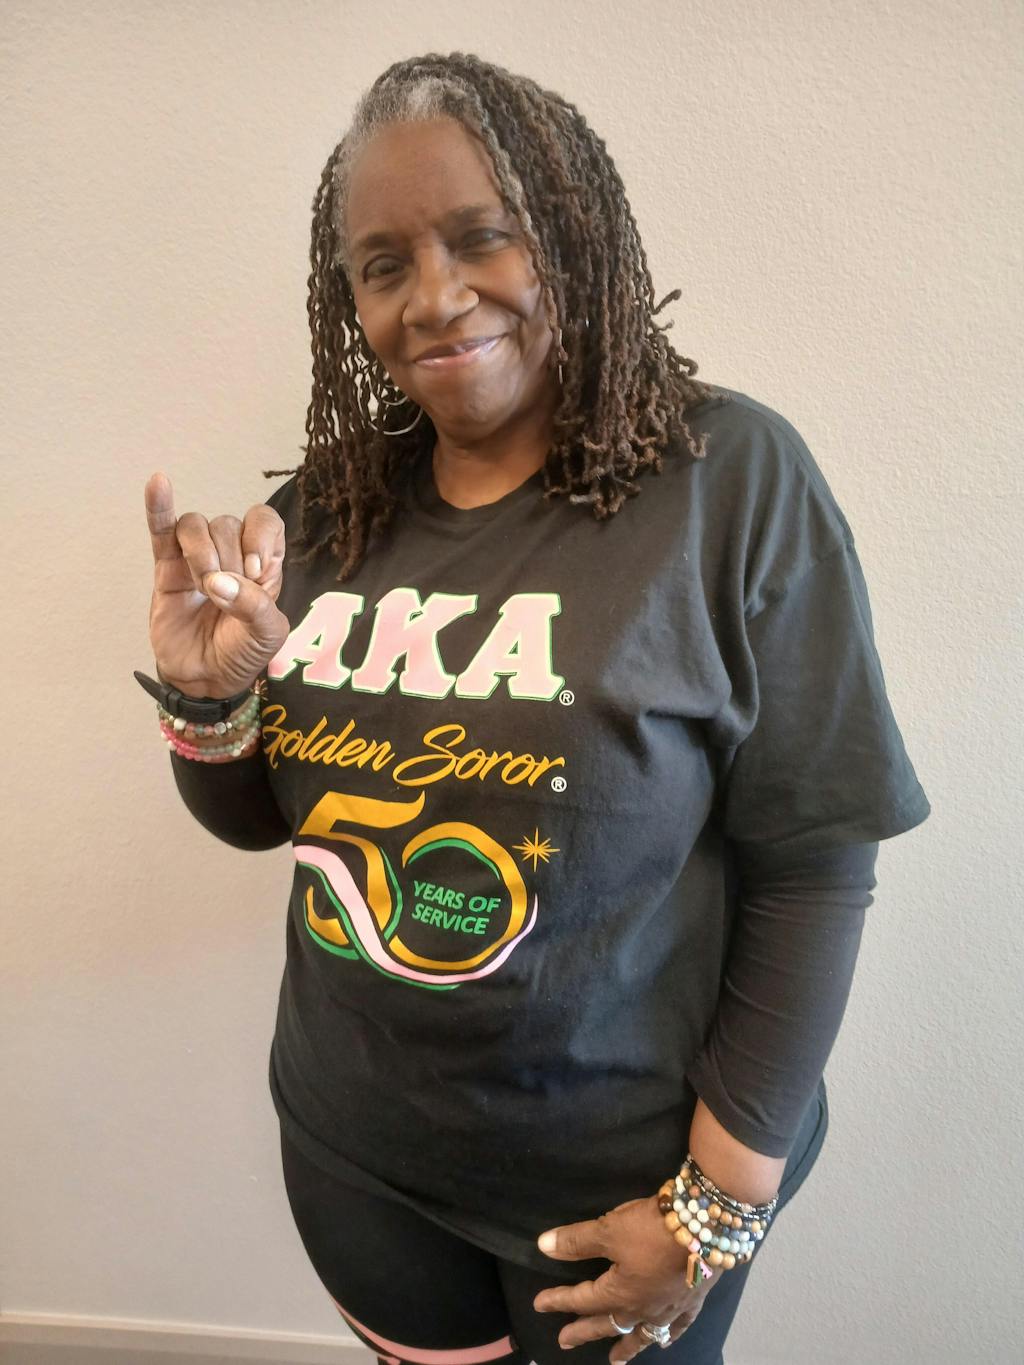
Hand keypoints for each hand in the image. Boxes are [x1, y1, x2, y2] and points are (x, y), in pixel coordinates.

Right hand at [144, 471, 289, 698]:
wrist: (206, 679)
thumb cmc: (243, 652)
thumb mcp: (268, 634)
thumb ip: (254, 606)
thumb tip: (219, 582)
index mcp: (263, 563)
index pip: (264, 521)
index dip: (258, 537)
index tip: (254, 572)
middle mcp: (231, 553)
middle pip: (228, 524)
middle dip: (229, 559)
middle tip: (226, 596)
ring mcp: (196, 558)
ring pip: (196, 526)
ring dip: (202, 553)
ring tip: (205, 586)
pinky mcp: (166, 568)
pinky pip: (161, 530)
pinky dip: (159, 507)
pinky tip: (158, 484)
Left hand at [534, 1195, 718, 1361]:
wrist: (707, 1226)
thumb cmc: (652, 1228)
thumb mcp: (609, 1229)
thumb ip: (577, 1241)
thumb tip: (543, 1247)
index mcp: (619, 1294)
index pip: (582, 1299)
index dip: (559, 1300)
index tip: (539, 1305)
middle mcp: (642, 1308)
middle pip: (608, 1322)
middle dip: (584, 1331)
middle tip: (565, 1341)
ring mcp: (669, 1308)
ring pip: (642, 1334)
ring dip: (626, 1346)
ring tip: (615, 1360)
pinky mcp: (693, 1301)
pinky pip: (677, 1327)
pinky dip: (668, 1335)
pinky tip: (664, 1341)